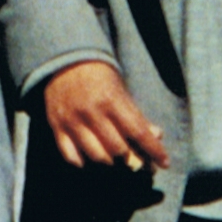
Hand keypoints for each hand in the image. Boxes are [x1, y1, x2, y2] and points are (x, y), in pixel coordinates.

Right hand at [42, 60, 168, 171]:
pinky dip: (82, 161)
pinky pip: (70, 155)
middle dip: (130, 157)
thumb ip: (136, 114)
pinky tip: (89, 158)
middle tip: (135, 158)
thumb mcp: (121, 89)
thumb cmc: (99, 75)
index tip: (164, 162)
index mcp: (111, 100)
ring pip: (96, 155)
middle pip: (117, 148)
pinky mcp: (56, 126)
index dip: (153, 149)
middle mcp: (91, 112)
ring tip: (114, 158)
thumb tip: (157, 135)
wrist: (65, 59)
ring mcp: (72, 120)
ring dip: (109, 161)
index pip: (138, 131)